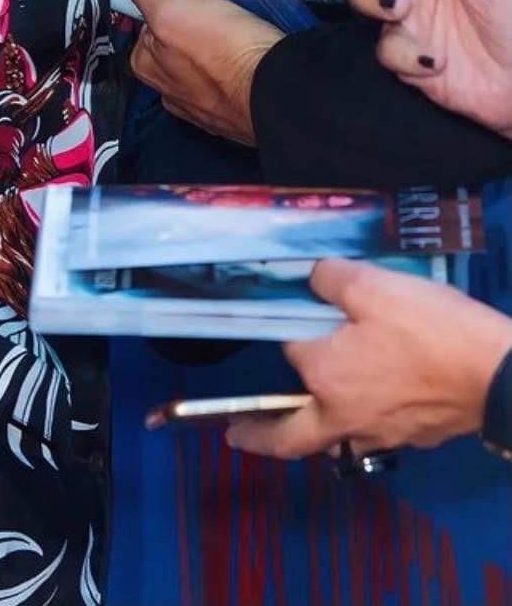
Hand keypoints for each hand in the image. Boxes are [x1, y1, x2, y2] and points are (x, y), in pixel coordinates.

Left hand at [125, 0, 282, 145]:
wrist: (275, 89)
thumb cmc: (221, 50)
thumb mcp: (169, 5)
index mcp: (148, 68)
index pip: (146, 28)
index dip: (165, 8)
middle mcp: (172, 93)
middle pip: (175, 48)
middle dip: (193, 31)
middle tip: (215, 14)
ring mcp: (206, 107)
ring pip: (205, 68)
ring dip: (218, 52)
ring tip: (238, 32)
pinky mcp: (237, 112)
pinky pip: (233, 83)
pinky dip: (239, 70)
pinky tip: (250, 56)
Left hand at [226, 259, 511, 457]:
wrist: (499, 375)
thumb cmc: (429, 330)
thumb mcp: (374, 285)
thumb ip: (332, 279)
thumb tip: (312, 280)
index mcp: (324, 377)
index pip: (288, 349)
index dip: (289, 325)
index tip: (288, 309)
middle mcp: (344, 417)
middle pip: (291, 437)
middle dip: (259, 436)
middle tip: (235, 434)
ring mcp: (381, 434)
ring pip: (332, 440)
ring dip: (310, 431)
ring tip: (297, 418)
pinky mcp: (414, 439)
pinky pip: (368, 435)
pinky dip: (354, 423)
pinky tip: (362, 404)